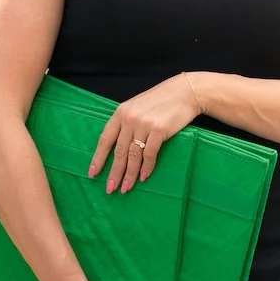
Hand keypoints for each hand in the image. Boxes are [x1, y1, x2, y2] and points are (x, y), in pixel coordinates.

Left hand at [91, 73, 199, 191]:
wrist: (185, 92)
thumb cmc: (162, 100)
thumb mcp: (137, 106)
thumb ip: (127, 122)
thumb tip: (120, 145)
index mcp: (121, 112)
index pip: (105, 139)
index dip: (98, 158)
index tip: (93, 173)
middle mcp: (129, 118)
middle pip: (119, 151)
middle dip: (114, 172)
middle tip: (110, 189)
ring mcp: (144, 124)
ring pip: (133, 155)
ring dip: (129, 174)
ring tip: (126, 188)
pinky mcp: (158, 130)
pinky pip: (149, 153)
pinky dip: (146, 167)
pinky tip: (144, 177)